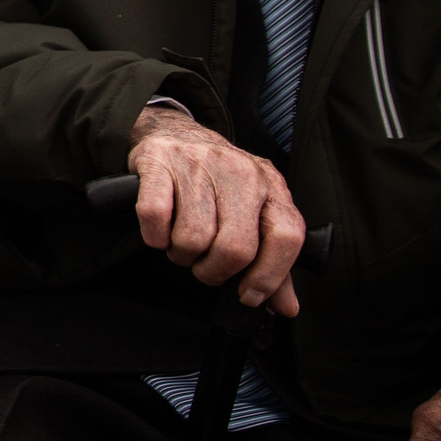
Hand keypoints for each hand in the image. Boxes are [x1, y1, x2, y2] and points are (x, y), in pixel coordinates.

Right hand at [126, 104, 304, 313]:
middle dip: (214, 272)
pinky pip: (154, 216)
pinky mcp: (158, 161)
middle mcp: (239, 171)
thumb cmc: (218, 182)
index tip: (249, 295)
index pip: (285, 236)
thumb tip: (286, 307)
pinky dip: (154, 236)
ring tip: (181, 244)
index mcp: (271, 186)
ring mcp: (198, 163)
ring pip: (192, 237)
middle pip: (235, 247)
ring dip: (181, 255)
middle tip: (204, 268)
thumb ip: (272, 260)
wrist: (174, 133)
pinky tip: (160, 231)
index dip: (269, 275)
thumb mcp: (253, 212)